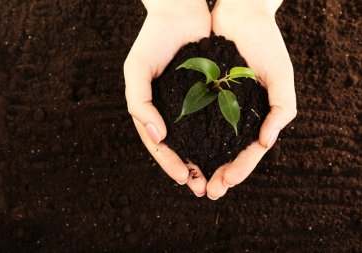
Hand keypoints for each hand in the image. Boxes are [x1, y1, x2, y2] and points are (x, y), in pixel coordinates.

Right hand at [124, 0, 210, 196]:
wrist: (180, 12)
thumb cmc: (153, 40)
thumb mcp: (136, 70)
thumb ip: (139, 104)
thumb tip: (158, 136)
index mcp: (152, 111)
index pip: (159, 144)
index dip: (169, 163)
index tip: (183, 178)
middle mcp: (172, 112)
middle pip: (181, 148)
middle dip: (191, 169)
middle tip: (203, 189)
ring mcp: (192, 105)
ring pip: (200, 139)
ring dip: (208, 160)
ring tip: (219, 179)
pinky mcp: (211, 94)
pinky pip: (216, 120)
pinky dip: (222, 137)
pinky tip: (230, 150)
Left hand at [207, 0, 296, 199]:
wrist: (239, 13)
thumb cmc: (265, 42)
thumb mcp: (280, 74)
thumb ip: (281, 108)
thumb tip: (266, 143)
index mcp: (256, 115)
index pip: (249, 152)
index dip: (239, 169)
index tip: (225, 183)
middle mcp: (235, 115)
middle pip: (226, 152)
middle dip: (218, 173)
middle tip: (208, 192)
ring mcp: (217, 106)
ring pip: (207, 141)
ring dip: (200, 161)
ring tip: (190, 180)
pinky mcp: (199, 94)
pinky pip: (193, 120)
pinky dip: (188, 136)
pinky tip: (179, 150)